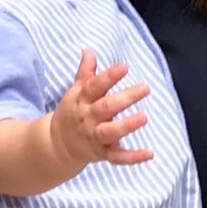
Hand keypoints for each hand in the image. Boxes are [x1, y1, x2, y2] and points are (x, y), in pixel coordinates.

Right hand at [49, 49, 152, 172]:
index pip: (95, 86)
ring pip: (110, 132)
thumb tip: (88, 50)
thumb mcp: (75, 91)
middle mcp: (88, 118)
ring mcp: (95, 137)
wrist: (56, 144)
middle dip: (125, 98)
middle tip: (145, 88)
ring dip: (127, 126)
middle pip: (106, 108)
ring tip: (144, 117)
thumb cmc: (72, 112)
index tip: (124, 67)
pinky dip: (133, 157)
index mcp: (82, 100)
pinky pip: (118, 157)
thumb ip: (85, 72)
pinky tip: (149, 153)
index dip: (109, 76)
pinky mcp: (102, 154)